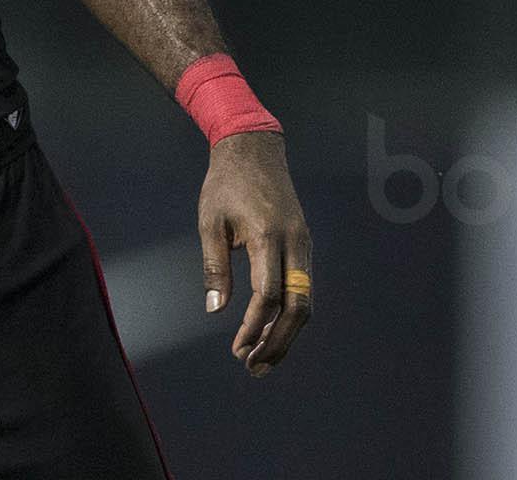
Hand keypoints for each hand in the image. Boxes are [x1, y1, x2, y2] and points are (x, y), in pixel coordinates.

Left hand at [198, 131, 310, 375]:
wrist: (254, 149)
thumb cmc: (226, 184)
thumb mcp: (210, 222)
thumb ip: (215, 266)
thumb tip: (215, 309)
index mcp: (269, 236)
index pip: (268, 295)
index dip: (254, 326)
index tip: (237, 349)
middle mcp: (295, 244)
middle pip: (298, 307)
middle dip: (278, 342)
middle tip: (253, 367)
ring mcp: (304, 245)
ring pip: (306, 301)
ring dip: (286, 334)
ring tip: (261, 359)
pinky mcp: (304, 246)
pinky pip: (304, 288)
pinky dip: (290, 314)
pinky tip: (270, 330)